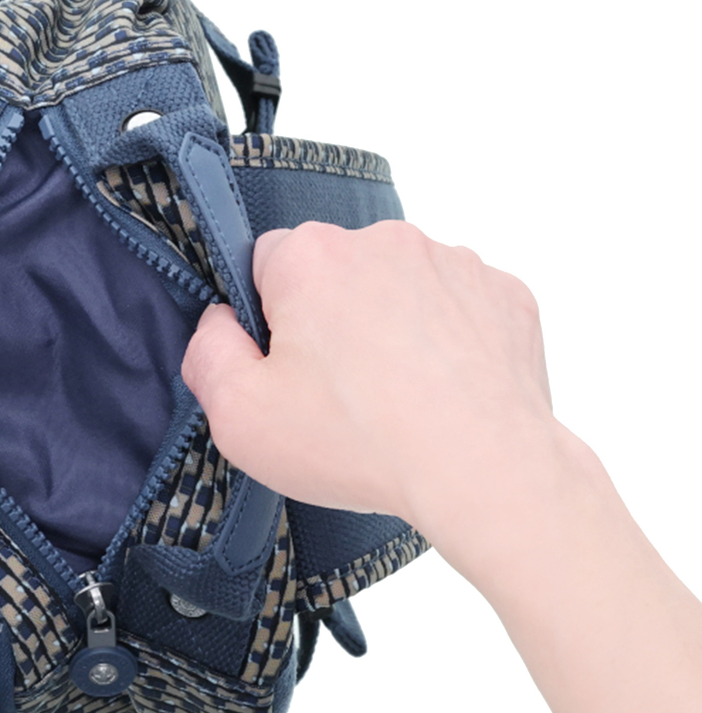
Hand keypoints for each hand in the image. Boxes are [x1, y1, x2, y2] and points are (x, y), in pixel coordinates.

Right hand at [182, 220, 556, 538]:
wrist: (484, 471)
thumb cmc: (360, 444)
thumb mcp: (240, 416)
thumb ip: (208, 354)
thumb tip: (218, 323)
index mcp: (311, 258)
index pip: (266, 261)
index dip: (268, 317)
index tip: (286, 366)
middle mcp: (384, 241)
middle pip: (337, 271)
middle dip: (331, 318)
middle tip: (339, 392)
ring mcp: (453, 263)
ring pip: (401, 286)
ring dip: (392, 326)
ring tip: (398, 398)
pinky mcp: (505, 293)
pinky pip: (460, 306)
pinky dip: (449, 340)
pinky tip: (444, 391)